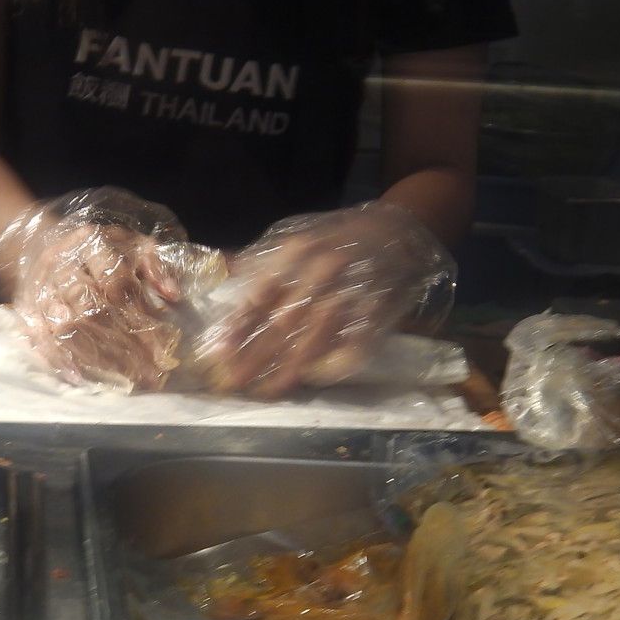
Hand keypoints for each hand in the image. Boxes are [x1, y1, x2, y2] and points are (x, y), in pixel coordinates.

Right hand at [0, 188, 187, 391]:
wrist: (37, 241)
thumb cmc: (95, 248)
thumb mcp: (128, 243)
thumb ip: (154, 264)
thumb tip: (173, 295)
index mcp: (89, 242)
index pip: (116, 284)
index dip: (140, 318)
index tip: (162, 349)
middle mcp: (59, 263)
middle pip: (92, 310)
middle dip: (123, 345)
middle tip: (149, 373)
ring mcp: (38, 286)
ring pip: (67, 326)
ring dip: (96, 355)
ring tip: (126, 379)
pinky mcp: (24, 307)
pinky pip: (38, 336)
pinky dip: (57, 359)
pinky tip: (80, 378)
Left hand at [196, 203, 454, 397]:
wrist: (401, 228)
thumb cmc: (342, 237)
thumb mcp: (300, 234)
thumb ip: (263, 256)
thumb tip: (222, 265)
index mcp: (299, 251)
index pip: (261, 292)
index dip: (238, 325)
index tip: (218, 352)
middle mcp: (323, 270)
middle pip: (284, 320)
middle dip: (256, 354)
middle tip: (233, 382)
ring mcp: (353, 290)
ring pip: (316, 336)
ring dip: (290, 367)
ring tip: (268, 391)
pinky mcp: (379, 308)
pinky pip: (356, 342)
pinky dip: (336, 363)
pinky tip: (315, 380)